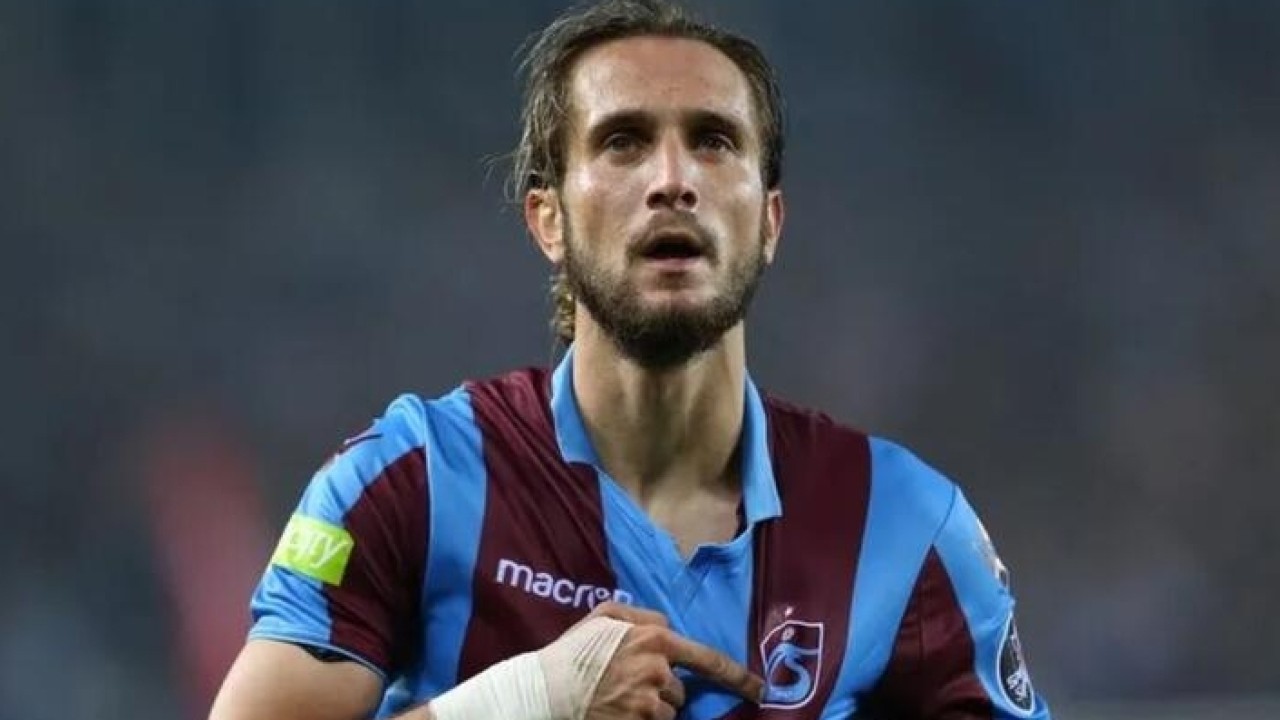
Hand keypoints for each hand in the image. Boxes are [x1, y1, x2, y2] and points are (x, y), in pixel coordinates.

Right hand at [539, 602, 762, 719]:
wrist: (546, 690)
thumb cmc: (574, 650)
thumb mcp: (605, 616)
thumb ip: (642, 616)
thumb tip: (667, 625)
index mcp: (656, 639)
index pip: (709, 659)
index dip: (738, 677)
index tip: (759, 690)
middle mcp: (659, 671)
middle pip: (680, 691)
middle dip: (662, 691)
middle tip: (627, 686)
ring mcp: (649, 703)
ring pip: (668, 713)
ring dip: (651, 710)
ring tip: (618, 701)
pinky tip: (618, 712)